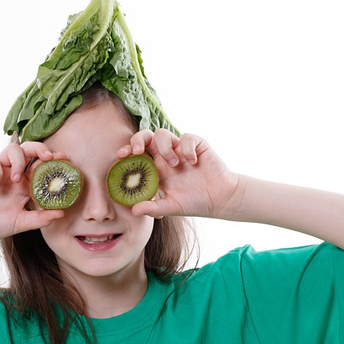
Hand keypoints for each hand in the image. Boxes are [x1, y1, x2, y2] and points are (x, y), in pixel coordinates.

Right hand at [0, 142, 65, 248]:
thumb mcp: (22, 222)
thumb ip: (41, 218)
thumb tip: (62, 213)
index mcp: (24, 184)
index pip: (41, 165)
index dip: (52, 160)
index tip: (64, 159)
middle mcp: (12, 173)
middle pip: (28, 150)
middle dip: (40, 148)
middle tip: (48, 157)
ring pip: (12, 149)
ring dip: (19, 161)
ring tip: (17, 179)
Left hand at [117, 129, 239, 218]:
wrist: (221, 198)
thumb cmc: (195, 202)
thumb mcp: (171, 207)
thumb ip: (152, 207)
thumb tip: (133, 210)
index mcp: (156, 169)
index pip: (137, 154)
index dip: (128, 151)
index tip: (122, 156)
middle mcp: (166, 156)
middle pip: (146, 137)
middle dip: (138, 139)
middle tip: (137, 151)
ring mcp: (180, 149)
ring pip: (163, 133)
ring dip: (165, 148)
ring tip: (175, 165)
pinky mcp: (197, 145)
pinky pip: (186, 137)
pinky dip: (187, 148)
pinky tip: (193, 162)